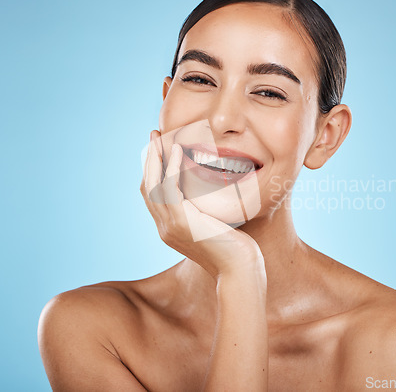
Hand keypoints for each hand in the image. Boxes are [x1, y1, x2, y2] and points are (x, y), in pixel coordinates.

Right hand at [140, 130, 264, 280]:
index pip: (153, 195)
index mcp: (170, 229)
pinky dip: (170, 167)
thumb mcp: (214, 225)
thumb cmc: (234, 248)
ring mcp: (170, 226)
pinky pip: (169, 188)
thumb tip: (208, 193)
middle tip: (154, 135)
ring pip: (153, 185)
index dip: (153, 170)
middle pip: (147, 186)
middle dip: (149, 159)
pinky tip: (176, 151)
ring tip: (160, 136)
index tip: (159, 148)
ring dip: (155, 158)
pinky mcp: (181, 222)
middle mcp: (164, 228)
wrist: (239, 269)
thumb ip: (203, 211)